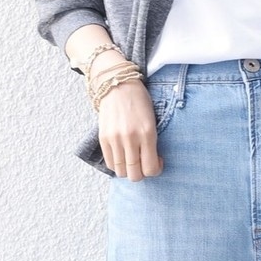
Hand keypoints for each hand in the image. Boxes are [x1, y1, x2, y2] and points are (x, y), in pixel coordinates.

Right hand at [94, 56, 162, 180]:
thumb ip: (151, 143)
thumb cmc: (139, 102)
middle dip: (141, 173)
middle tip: (144, 162)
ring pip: (121, 172)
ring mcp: (115, 139)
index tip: (157, 161)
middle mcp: (130, 139)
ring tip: (132, 158)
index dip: (156, 170)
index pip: (151, 168)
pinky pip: (110, 164)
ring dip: (128, 170)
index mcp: (147, 133)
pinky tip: (122, 154)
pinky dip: (117, 164)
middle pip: (135, 175)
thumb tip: (150, 165)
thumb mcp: (152, 121)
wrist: (118, 85)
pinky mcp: (103, 138)